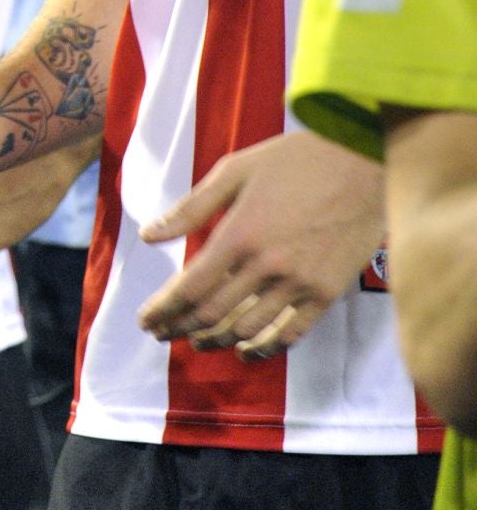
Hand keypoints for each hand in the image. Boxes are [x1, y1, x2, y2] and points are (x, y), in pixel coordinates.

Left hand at [136, 131, 384, 359]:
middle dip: (179, 328)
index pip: (190, 288)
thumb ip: (191, 208)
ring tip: (197, 340)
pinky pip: (291, 333)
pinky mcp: (327, 292)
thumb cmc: (296, 159)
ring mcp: (299, 283)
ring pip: (246, 328)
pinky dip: (263, 347)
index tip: (146, 321)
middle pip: (212, 313)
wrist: (363, 160)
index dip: (163, 310)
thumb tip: (148, 236)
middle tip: (161, 334)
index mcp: (239, 234)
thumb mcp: (236, 170)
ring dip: (215, 341)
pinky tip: (244, 350)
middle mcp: (266, 265)